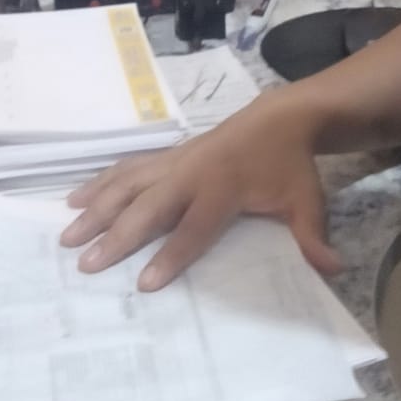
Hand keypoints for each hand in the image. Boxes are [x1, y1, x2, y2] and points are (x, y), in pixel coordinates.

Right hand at [58, 93, 341, 291]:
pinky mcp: (165, 154)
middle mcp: (190, 174)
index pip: (193, 230)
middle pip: (147, 208)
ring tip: (68, 232)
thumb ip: (312, 237)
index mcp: (223, 189)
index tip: (144, 283)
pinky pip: (126, 167)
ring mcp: (173, 161)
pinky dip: (99, 182)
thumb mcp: (306, 201)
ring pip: (127, 184)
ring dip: (96, 208)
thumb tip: (333, 270)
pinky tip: (75, 198)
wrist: (280, 117)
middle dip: (116, 236)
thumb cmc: (289, 165)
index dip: (170, 257)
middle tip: (86, 263)